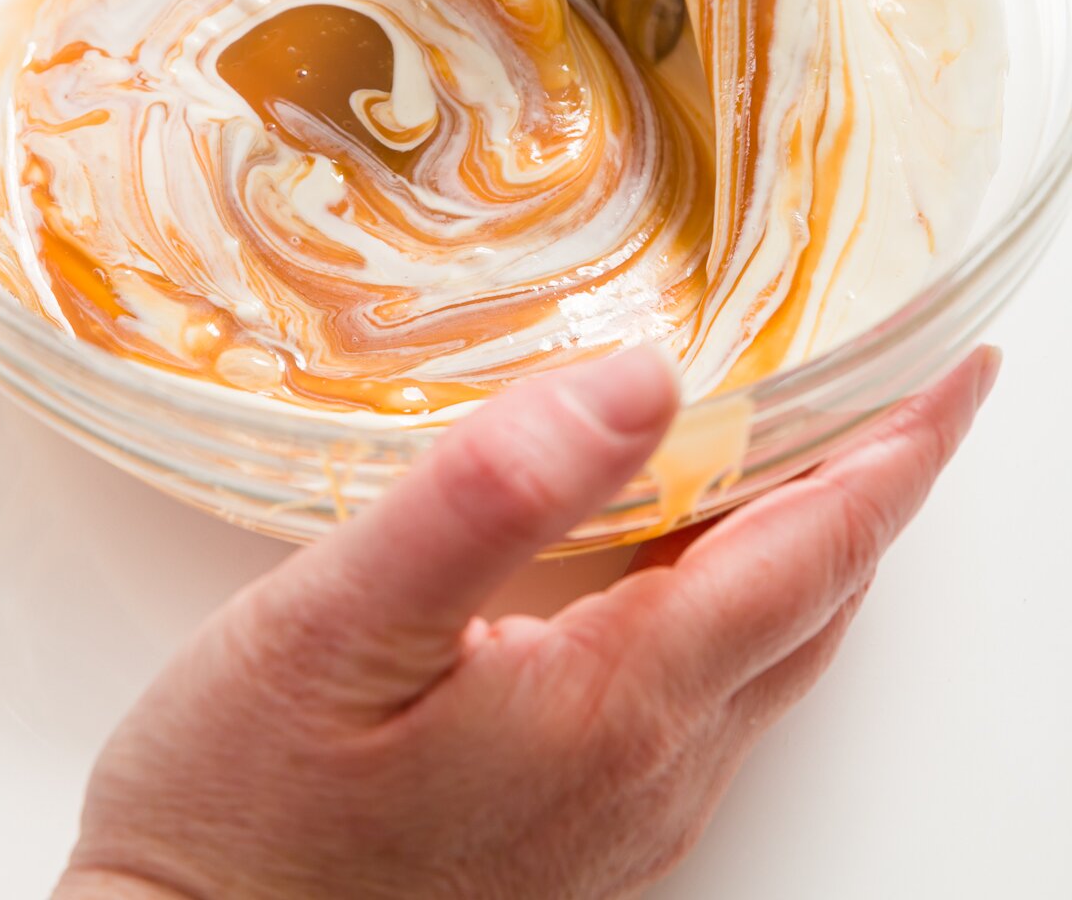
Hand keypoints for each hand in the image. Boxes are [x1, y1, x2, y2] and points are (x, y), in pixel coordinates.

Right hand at [54, 343, 998, 899]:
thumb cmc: (239, 808)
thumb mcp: (335, 625)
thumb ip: (490, 495)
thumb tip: (645, 379)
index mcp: (619, 702)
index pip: (815, 550)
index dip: (899, 449)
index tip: (956, 366)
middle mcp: (653, 769)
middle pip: (817, 601)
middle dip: (877, 485)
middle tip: (901, 380)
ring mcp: (624, 812)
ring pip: (771, 650)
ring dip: (815, 540)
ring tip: (815, 444)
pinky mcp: (580, 830)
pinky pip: (711, 691)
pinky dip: (742, 598)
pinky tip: (692, 557)